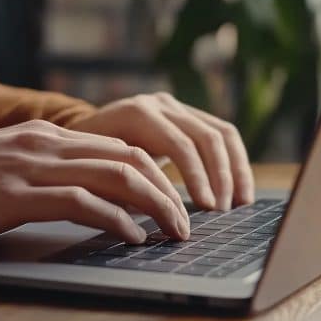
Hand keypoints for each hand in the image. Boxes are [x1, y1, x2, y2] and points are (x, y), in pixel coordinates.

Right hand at [0, 120, 188, 247]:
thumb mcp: (2, 168)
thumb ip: (43, 170)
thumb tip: (85, 192)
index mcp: (41, 134)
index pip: (116, 145)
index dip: (154, 172)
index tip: (175, 199)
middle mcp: (41, 142)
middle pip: (126, 156)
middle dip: (167, 189)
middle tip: (189, 219)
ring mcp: (28, 165)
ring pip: (114, 174)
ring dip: (155, 204)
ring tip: (175, 230)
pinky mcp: (14, 195)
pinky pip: (81, 201)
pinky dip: (116, 219)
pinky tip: (132, 236)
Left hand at [66, 92, 253, 210]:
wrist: (80, 133)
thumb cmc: (86, 162)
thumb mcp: (98, 173)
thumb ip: (126, 189)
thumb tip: (159, 216)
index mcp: (137, 114)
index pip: (179, 144)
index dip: (197, 177)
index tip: (207, 208)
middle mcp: (160, 104)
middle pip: (205, 136)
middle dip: (220, 177)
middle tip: (223, 211)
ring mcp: (176, 106)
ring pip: (222, 133)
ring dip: (235, 170)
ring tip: (240, 204)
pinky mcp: (188, 115)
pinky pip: (222, 134)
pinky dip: (235, 163)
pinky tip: (240, 191)